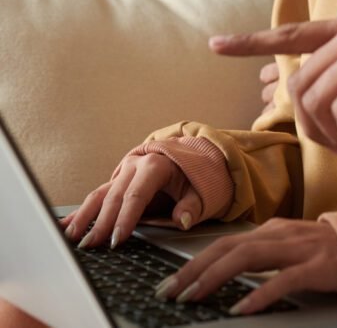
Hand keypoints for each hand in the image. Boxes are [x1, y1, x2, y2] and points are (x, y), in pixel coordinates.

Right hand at [61, 152, 199, 249]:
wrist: (187, 160)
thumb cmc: (192, 177)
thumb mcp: (200, 190)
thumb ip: (192, 206)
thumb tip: (183, 220)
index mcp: (156, 165)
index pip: (137, 194)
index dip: (126, 217)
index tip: (117, 239)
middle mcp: (135, 166)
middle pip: (114, 197)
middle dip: (101, 222)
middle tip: (91, 245)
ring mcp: (122, 173)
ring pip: (99, 195)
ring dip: (84, 217)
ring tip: (72, 237)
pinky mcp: (115, 182)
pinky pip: (95, 197)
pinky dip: (80, 212)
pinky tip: (65, 225)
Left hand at [153, 218, 336, 315]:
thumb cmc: (328, 252)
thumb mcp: (290, 250)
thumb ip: (262, 258)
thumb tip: (220, 274)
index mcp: (273, 230)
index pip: (225, 244)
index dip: (194, 262)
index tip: (169, 283)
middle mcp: (281, 234)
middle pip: (229, 247)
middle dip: (195, 269)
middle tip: (169, 292)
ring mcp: (300, 248)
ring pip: (249, 257)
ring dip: (216, 277)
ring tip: (193, 297)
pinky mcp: (318, 266)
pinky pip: (283, 280)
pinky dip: (259, 294)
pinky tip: (241, 309)